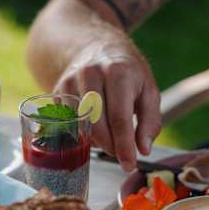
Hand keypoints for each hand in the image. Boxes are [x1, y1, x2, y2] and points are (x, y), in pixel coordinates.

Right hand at [55, 32, 160, 170]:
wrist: (97, 45)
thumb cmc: (128, 72)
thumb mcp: (149, 90)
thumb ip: (150, 121)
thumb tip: (143, 150)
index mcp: (118, 73)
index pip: (119, 118)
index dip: (124, 146)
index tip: (129, 165)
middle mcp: (91, 74)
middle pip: (97, 125)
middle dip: (111, 147)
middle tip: (122, 156)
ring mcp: (70, 81)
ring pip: (80, 125)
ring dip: (97, 141)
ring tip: (111, 139)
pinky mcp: (58, 90)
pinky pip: (68, 122)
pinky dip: (83, 132)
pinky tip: (95, 129)